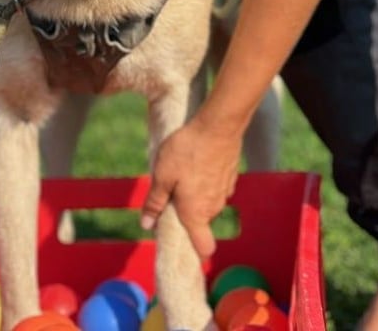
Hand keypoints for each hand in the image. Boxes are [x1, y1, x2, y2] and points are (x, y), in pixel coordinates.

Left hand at [140, 107, 244, 258]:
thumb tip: (146, 224)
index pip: (204, 248)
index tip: (181, 244)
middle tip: (169, 194)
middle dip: (185, 215)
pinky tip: (195, 164)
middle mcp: (213, 207)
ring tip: (181, 174)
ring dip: (195, 197)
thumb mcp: (162, 176)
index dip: (195, 252)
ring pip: (207, 204)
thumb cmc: (187, 151)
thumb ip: (155, 202)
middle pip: (201, 223)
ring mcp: (225, 192)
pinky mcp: (230, 177)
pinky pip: (214, 188)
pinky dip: (205, 183)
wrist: (218, 126)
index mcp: (196, 213)